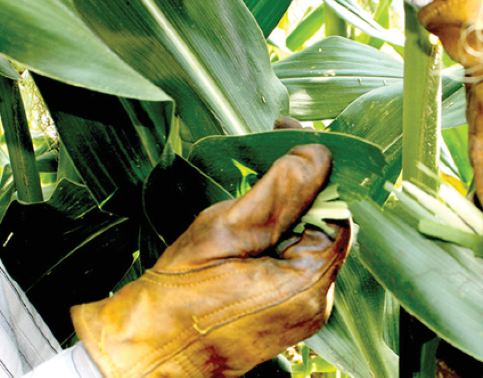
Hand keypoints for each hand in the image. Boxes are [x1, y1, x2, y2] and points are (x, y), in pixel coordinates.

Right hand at [71, 144, 350, 376]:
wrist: (146, 352)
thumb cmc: (176, 297)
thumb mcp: (224, 231)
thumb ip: (278, 191)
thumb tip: (316, 154)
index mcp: (309, 283)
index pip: (335, 207)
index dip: (315, 166)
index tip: (286, 131)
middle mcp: (317, 301)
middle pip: (323, 223)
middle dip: (295, 188)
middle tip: (259, 158)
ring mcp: (302, 311)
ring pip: (306, 239)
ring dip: (281, 211)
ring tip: (239, 205)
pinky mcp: (285, 313)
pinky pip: (292, 261)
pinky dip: (274, 236)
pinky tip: (241, 232)